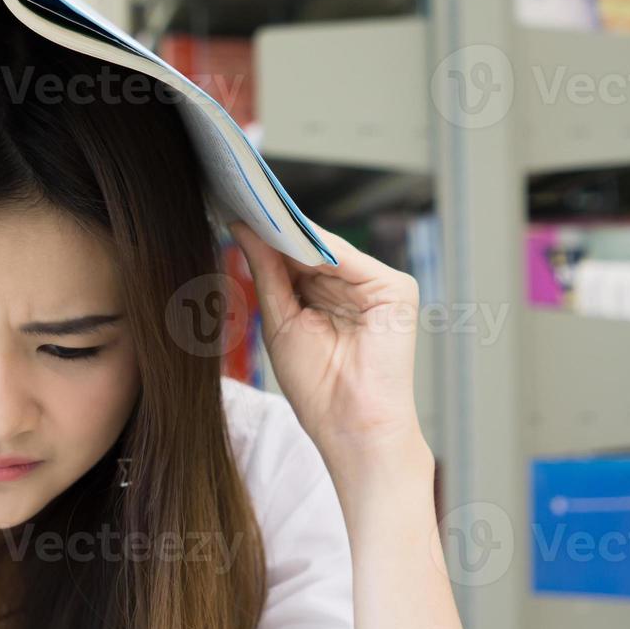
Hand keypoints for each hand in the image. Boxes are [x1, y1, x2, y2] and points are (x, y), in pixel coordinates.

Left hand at [229, 219, 425, 460]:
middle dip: (276, 229)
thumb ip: (267, 272)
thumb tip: (242, 228)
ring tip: (256, 213)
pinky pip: (347, 259)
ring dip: (292, 233)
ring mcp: (378, 286)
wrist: (351, 426)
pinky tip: (285, 236)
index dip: (267, 237)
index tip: (234, 212)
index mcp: (330, 296)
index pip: (297, 258)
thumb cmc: (317, 386)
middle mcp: (356, 287)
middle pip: (313, 248)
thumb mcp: (280, 320)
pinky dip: (316, 247)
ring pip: (328, 249)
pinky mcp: (395, 289)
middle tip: (239, 202)